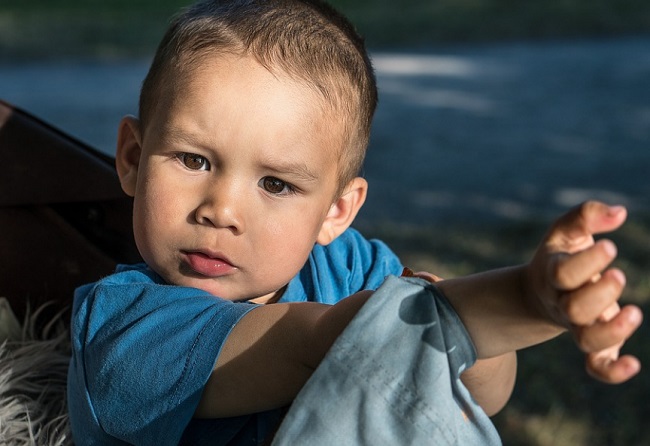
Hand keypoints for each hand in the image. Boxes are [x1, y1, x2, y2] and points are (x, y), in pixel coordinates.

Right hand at [526, 201, 642, 382]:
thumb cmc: (561, 255)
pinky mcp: (593, 344)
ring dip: (610, 331)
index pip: (564, 273)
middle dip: (599, 294)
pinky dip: (612, 371)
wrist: (541, 293)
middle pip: (574, 309)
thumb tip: (619, 213)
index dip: (587, 262)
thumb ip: (586, 216)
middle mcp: (563, 303)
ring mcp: (577, 326)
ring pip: (586, 340)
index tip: (611, 246)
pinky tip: (634, 365)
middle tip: (618, 275)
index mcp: (553, 274)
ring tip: (634, 312)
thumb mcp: (565, 231)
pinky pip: (596, 365)